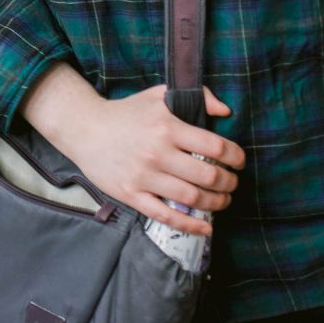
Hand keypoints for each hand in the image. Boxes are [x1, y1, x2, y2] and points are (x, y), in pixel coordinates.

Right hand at [27, 69, 244, 235]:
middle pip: (208, 176)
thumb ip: (196, 97)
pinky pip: (166, 215)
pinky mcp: (131, 194)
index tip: (239, 162)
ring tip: (222, 200)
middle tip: (231, 183)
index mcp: (167, 126)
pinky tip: (206, 228)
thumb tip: (225, 111)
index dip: (235, 157)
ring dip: (216, 203)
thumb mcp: (158, 95)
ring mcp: (144, 176)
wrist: (84, 129)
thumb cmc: (125, 113)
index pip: (215, 146)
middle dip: (229, 183)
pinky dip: (190, 225)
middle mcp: (157, 152)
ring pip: (192, 198)